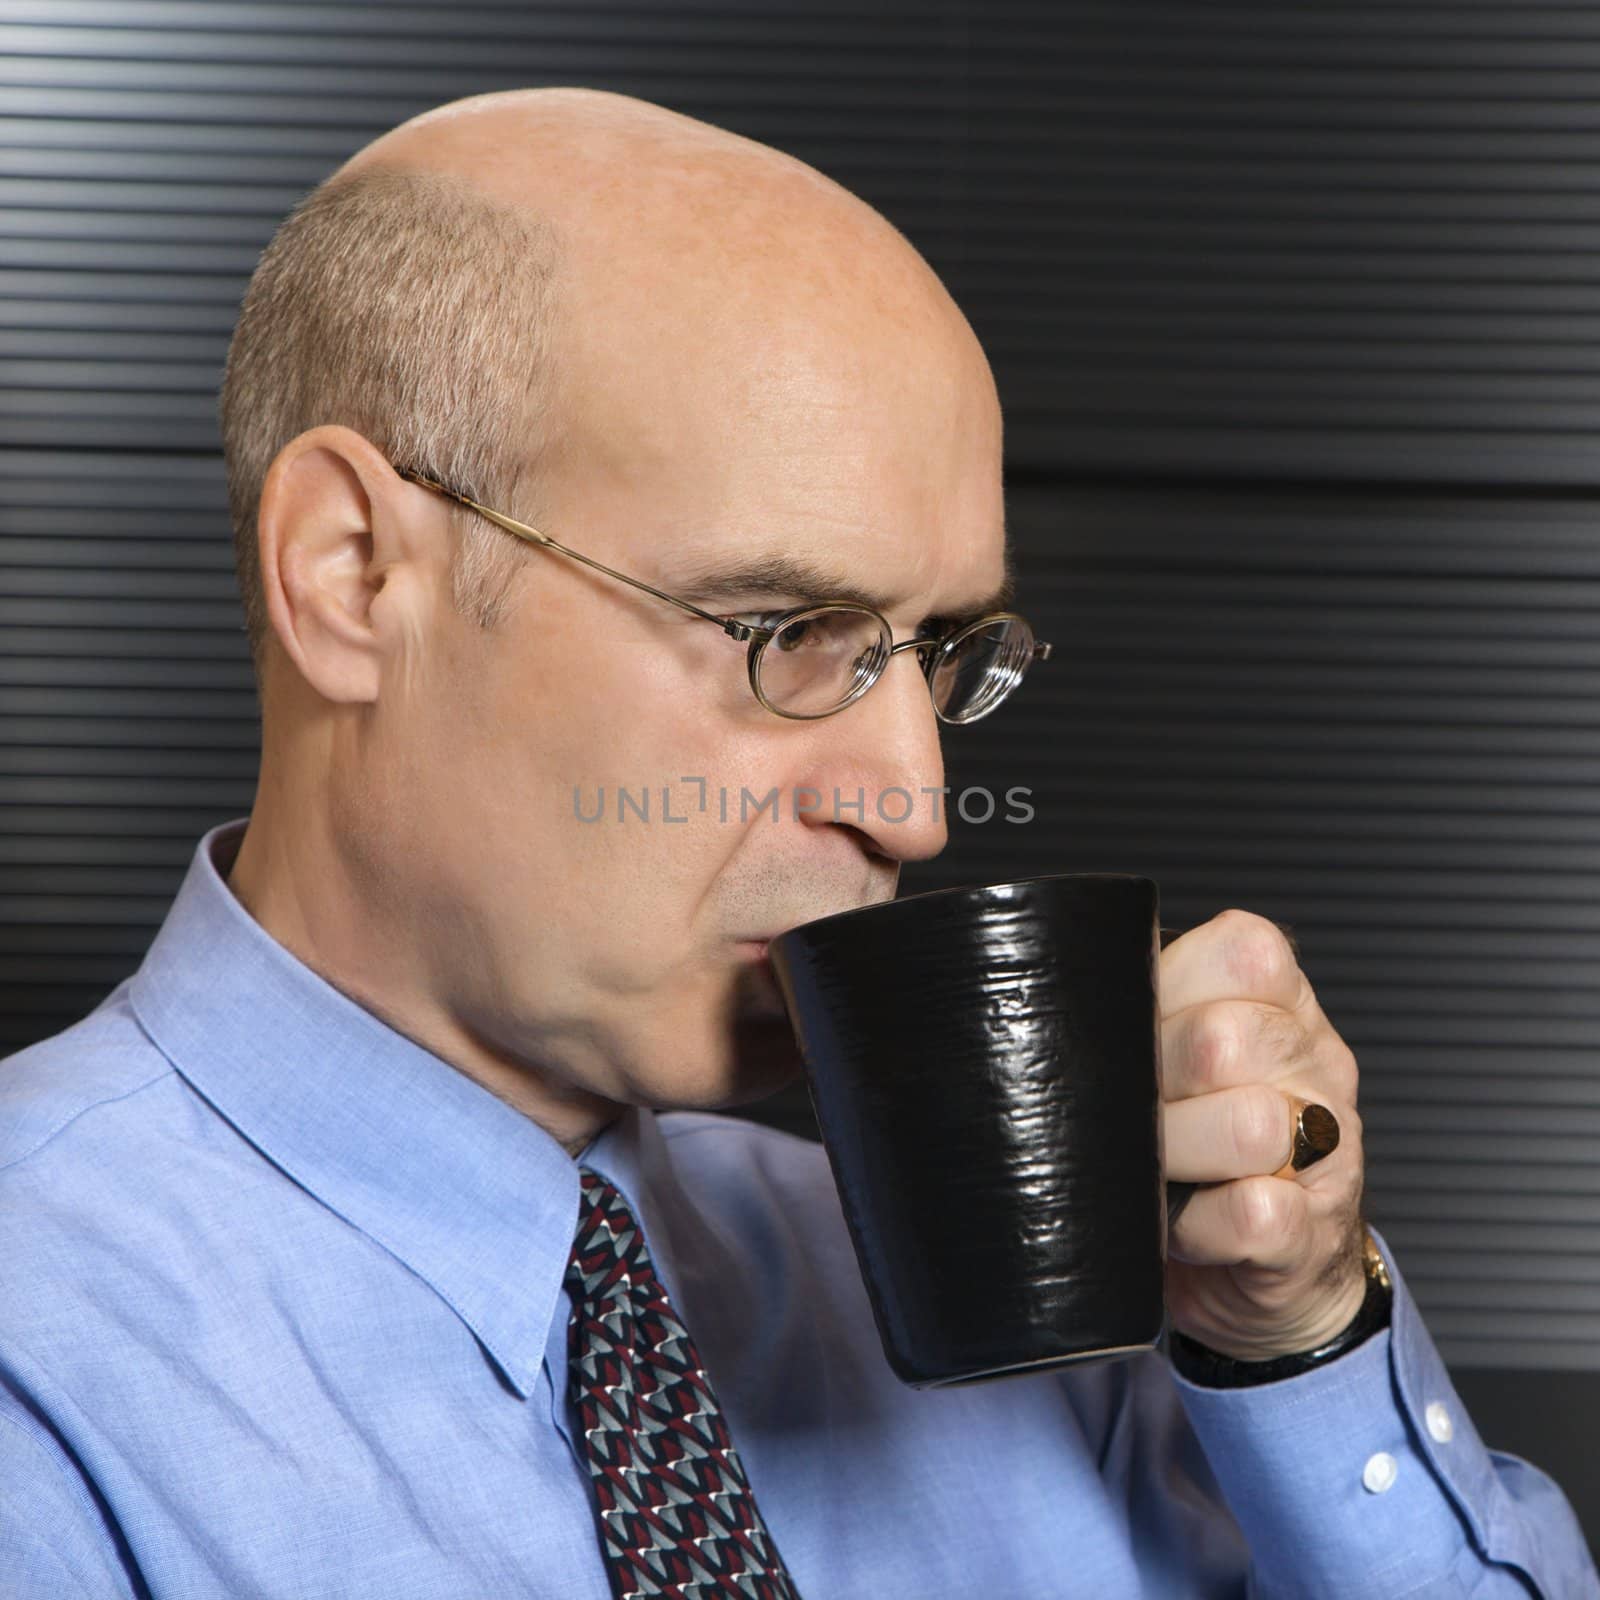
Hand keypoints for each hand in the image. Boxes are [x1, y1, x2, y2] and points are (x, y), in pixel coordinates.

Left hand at [1160, 909, 1367, 1361]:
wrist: (1254, 1270)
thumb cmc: (1192, 1141)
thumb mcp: (1175, 1055)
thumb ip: (1144, 1008)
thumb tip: (1064, 987)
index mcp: (1283, 1002)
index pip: (1241, 950)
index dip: (1166, 992)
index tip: (1136, 1034)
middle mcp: (1317, 1063)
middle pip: (1224, 1040)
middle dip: (1153, 1082)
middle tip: (1132, 1113)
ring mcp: (1329, 1149)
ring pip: (1251, 1125)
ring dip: (1176, 1153)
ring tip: (1157, 1168)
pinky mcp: (1314, 1233)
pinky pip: (1256, 1214)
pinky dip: (1201, 1225)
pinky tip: (1189, 1221)